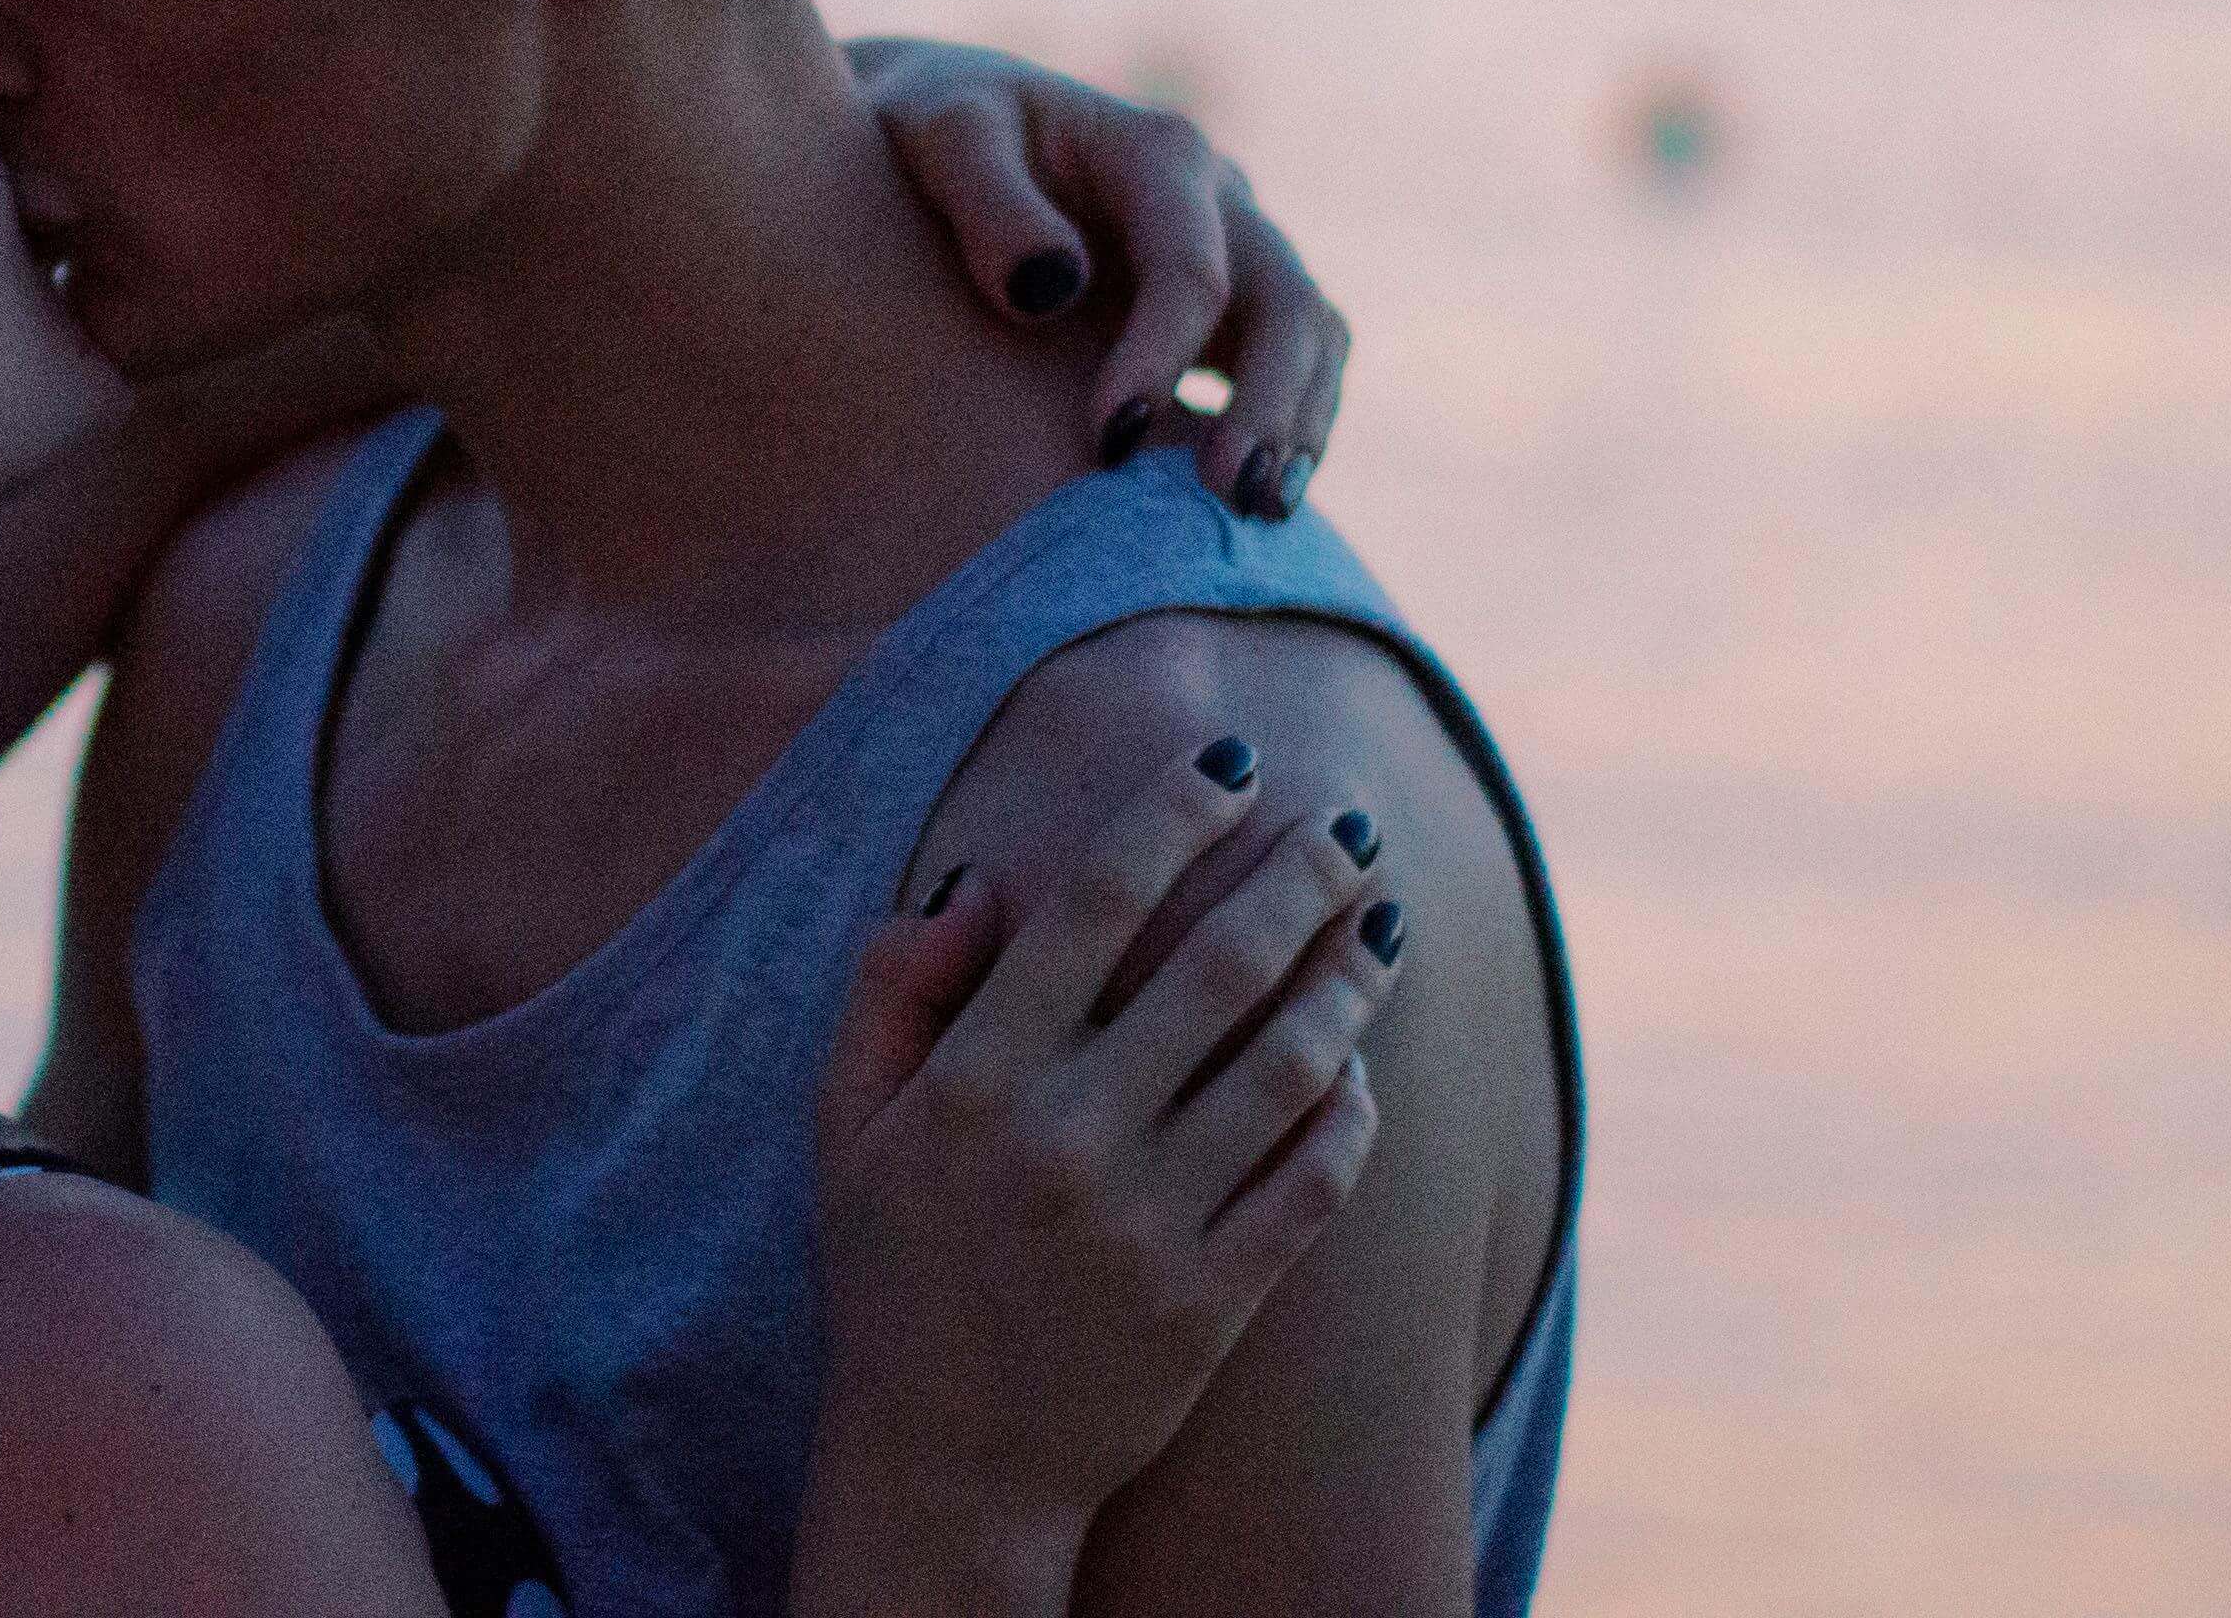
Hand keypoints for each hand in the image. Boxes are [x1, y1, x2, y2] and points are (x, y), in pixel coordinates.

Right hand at [789, 745, 1402, 1615]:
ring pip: (1287, 1068)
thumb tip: (979, 882)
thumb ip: (891, 988)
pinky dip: (1348, 1115)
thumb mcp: (846, 1124)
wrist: (944, 1467)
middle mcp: (1067, 1138)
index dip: (1173, 815)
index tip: (1231, 762)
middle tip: (1352, 824)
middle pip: (1216, 967)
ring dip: (1349, 982)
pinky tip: (1358, 1069)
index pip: (1095, 904)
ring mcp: (1148, 1225)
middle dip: (1300, 876)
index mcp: (975, 1077)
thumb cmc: (891, 1274)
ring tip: (1384, 928)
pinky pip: (1312, 1185)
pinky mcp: (1212, 1304)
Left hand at [846, 36, 1348, 522]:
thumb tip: (1048, 291)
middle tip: (1232, 497)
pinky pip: (1291, 367)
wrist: (947, 136)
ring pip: (1311, 338)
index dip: (1160, 360)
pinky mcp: (1228, 304)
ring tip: (1254, 514)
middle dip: (1272, 404)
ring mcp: (1233, 248)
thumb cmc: (935, 137)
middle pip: (1288, 303)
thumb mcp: (941, 139)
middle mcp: (1217, 197)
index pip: (1190, 268)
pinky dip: (1285, 430)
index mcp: (1155, 150)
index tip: (1109, 446)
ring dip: (1299, 426)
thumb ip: (986, 200)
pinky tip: (1244, 507)